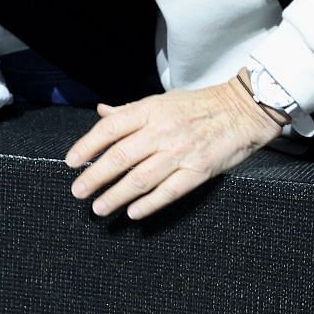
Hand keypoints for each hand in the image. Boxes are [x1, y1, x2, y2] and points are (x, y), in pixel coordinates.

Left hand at [64, 74, 280, 219]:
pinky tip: (132, 212)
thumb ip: (130, 111)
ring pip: (140, 178)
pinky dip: (149, 204)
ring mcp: (180, 153)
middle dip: (95, 176)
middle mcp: (162, 131)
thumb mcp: (161, 101)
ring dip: (116, 195)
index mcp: (149, 111)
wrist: (243, 110)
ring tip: (99, 208)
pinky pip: (169, 192)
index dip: (87, 146)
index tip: (71, 161)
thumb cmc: (198, 105)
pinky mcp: (199, 171)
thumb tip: (101, 112)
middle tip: (78, 191)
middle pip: (120, 157)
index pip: (110, 129)